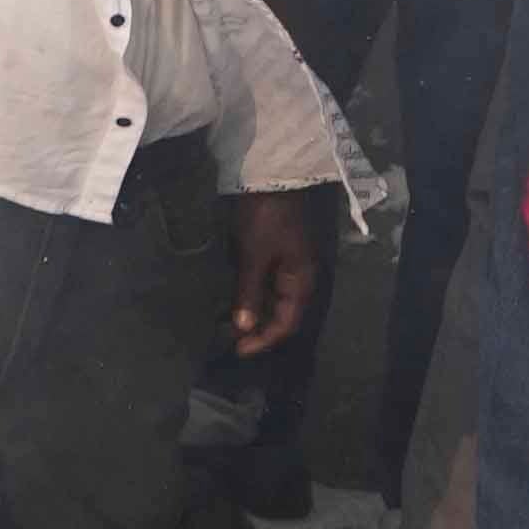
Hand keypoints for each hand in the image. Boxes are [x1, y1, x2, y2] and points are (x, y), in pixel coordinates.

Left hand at [220, 185, 327, 358]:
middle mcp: (299, 278)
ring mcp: (288, 266)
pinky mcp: (276, 255)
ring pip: (272, 300)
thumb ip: (250, 292)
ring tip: (226, 325)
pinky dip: (250, 295)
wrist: (271, 178)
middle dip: (257, 330)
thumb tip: (244, 328)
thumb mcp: (254, 256)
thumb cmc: (266, 217)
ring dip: (253, 313)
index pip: (287, 323)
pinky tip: (232, 301)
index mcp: (302, 281)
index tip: (239, 350)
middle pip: (281, 314)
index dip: (264, 340)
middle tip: (229, 340)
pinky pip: (265, 284)